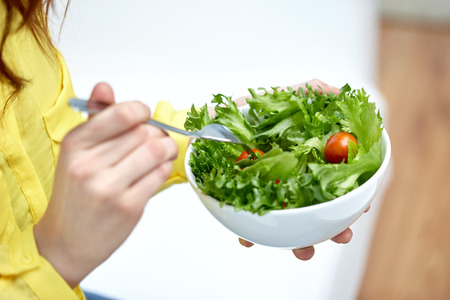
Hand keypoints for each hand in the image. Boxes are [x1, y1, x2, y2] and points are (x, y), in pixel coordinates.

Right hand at [34, 83, 177, 286]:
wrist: (67, 241)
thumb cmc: (75, 194)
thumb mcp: (77, 153)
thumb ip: (96, 119)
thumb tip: (105, 87)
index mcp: (76, 144)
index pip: (121, 113)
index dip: (141, 110)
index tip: (144, 116)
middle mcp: (90, 164)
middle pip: (144, 132)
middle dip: (157, 132)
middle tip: (156, 138)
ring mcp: (109, 187)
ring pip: (156, 151)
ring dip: (167, 148)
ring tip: (163, 152)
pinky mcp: (128, 207)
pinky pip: (160, 175)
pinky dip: (165, 168)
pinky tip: (157, 171)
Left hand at [238, 79, 365, 259]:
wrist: (205, 125)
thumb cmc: (242, 112)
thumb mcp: (276, 98)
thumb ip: (308, 92)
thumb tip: (338, 92)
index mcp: (303, 157)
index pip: (335, 178)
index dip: (352, 193)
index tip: (363, 205)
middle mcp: (290, 177)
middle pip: (320, 206)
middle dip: (335, 226)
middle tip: (343, 236)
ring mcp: (269, 192)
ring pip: (291, 222)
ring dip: (302, 241)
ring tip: (304, 251)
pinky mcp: (245, 201)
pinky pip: (250, 223)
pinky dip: (251, 235)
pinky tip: (249, 241)